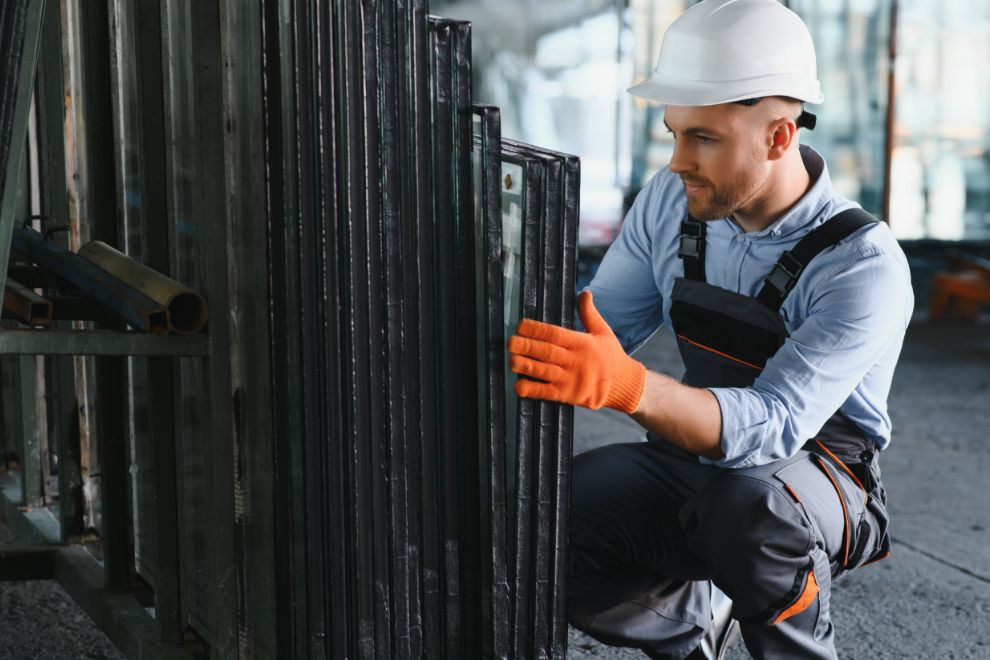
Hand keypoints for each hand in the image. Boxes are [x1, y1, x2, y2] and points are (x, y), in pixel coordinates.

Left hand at [507, 291, 645, 412]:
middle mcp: (576, 361)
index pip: (556, 334)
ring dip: (526, 366)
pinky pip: (547, 393)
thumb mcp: (603, 332)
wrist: (624, 385)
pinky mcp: (568, 396)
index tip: (521, 325)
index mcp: (583, 343)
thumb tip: (584, 292)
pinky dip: (532, 390)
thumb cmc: (611, 356)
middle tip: (510, 342)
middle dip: (527, 346)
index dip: (537, 329)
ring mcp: (571, 380)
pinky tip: (518, 385)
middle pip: (547, 352)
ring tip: (511, 360)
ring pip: (545, 372)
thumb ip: (590, 314)